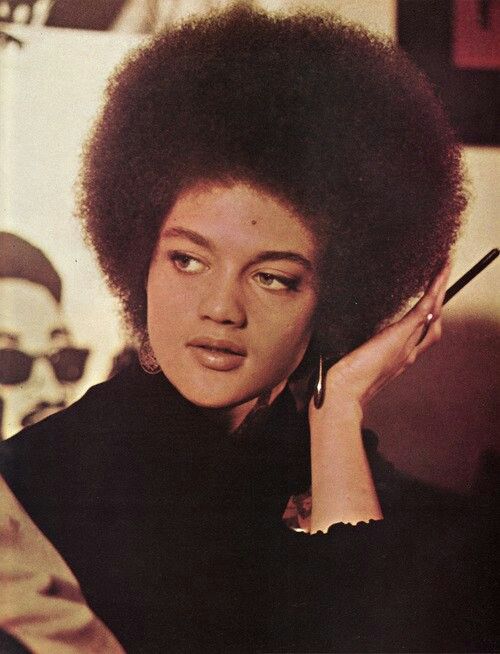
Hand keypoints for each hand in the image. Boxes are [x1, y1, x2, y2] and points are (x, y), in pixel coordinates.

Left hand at [322, 263, 450, 411]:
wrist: (344, 393)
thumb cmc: (344, 381)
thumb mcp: (356, 361)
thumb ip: (362, 351)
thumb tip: (355, 340)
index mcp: (399, 358)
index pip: (420, 332)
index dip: (428, 314)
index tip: (431, 299)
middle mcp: (408, 353)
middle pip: (432, 321)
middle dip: (440, 298)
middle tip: (443, 275)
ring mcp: (406, 345)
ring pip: (432, 313)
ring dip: (440, 289)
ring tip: (444, 269)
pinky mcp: (400, 337)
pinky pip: (422, 312)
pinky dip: (432, 294)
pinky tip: (437, 279)